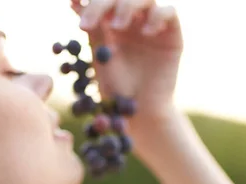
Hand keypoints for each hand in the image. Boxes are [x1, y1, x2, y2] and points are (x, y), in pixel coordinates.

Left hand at [71, 0, 182, 124]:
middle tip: (87, 24)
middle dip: (101, 4)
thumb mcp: (101, 57)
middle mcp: (132, 18)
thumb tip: (78, 3)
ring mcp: (152, 24)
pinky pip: (169, 12)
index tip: (73, 0)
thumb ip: (95, 29)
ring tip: (118, 27)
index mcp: (110, 21)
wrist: (140, 111)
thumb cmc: (117, 89)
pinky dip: (157, 17)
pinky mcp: (172, 34)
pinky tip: (147, 33)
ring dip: (127, 6)